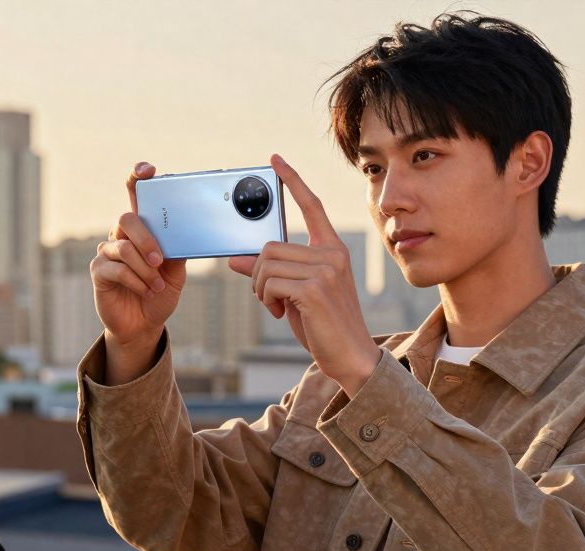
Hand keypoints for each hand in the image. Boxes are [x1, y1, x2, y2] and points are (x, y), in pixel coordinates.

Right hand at [90, 162, 187, 349]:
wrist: (144, 324)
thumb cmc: (159, 293)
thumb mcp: (176, 272)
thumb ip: (176, 251)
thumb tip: (182, 234)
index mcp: (142, 229)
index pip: (135, 196)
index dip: (137, 178)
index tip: (147, 170)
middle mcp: (121, 235)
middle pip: (127, 218)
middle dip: (146, 238)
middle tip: (160, 260)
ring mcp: (107, 252)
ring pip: (123, 247)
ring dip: (145, 269)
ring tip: (156, 285)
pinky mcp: (98, 271)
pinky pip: (117, 269)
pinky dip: (136, 281)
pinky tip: (145, 290)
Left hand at [227, 154, 379, 395]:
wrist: (350, 356)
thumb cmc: (323, 325)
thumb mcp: (294, 293)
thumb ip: (270, 272)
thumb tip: (234, 259)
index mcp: (332, 248)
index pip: (311, 205)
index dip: (292, 181)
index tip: (275, 160)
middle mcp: (332, 253)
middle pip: (270, 246)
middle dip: (257, 274)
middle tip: (267, 296)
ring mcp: (326, 269)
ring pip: (265, 263)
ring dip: (259, 289)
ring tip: (274, 305)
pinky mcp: (314, 288)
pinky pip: (268, 282)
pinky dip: (265, 299)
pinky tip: (279, 312)